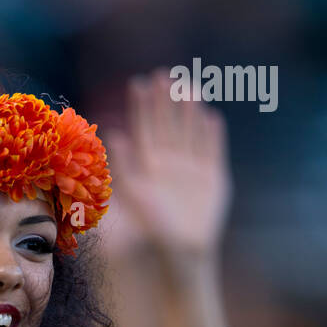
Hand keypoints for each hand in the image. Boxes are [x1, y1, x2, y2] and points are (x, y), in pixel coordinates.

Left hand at [101, 68, 231, 258]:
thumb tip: (113, 134)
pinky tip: (211, 117)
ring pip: (191, 132)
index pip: (145, 129)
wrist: (183, 251)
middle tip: (163, 74)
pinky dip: (212, 135)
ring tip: (190, 86)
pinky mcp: (213, 178)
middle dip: (166, 101)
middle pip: (168, 125)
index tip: (139, 83)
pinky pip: (213, 151)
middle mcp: (170, 165)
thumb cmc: (154, 228)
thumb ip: (127, 164)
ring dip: (190, 111)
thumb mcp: (136, 194)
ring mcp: (192, 170)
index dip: (142, 107)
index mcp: (149, 167)